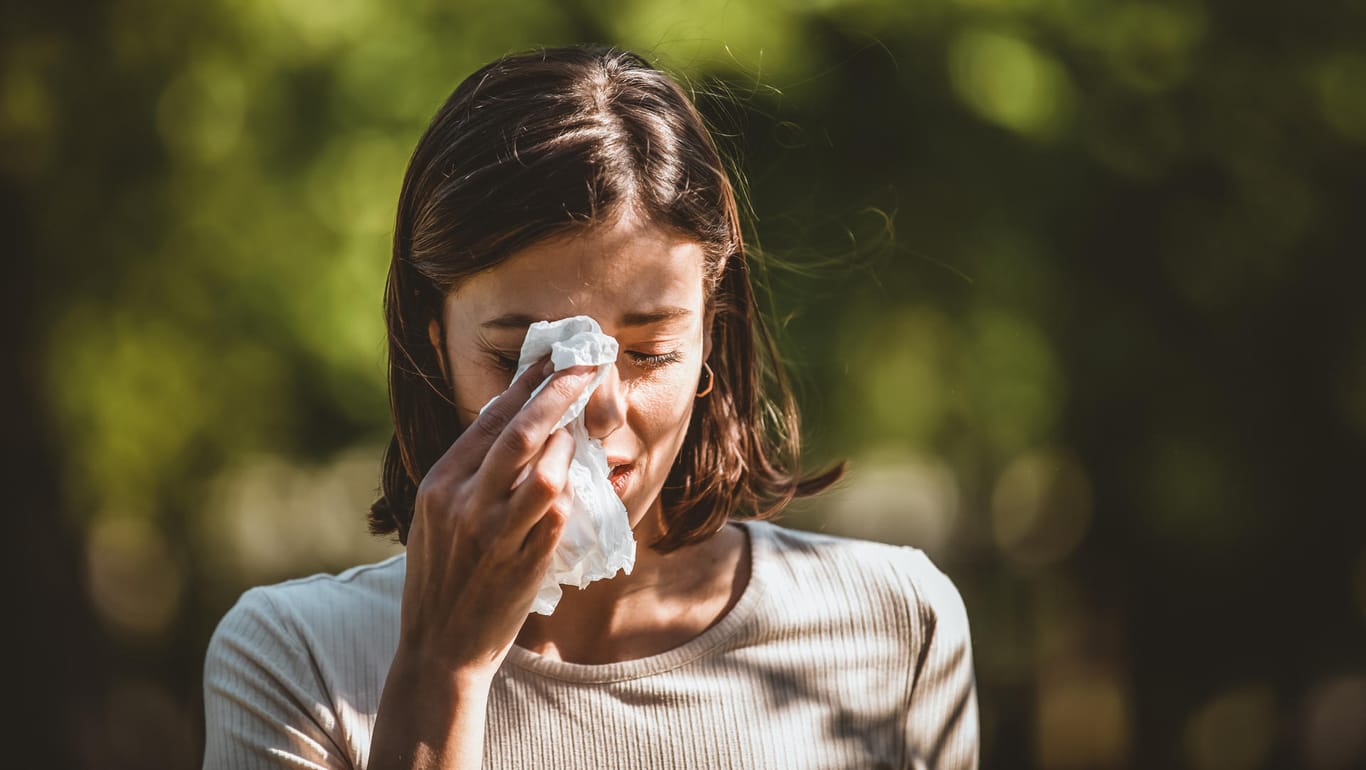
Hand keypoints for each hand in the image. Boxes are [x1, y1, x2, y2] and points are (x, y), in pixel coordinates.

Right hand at [400, 359, 595, 678]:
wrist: (440, 646)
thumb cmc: (442, 576)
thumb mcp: (437, 515)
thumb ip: (469, 472)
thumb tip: (513, 423)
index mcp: (439, 483)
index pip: (489, 418)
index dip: (527, 383)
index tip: (554, 356)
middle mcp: (463, 501)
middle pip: (521, 431)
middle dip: (559, 391)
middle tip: (587, 365)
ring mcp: (495, 531)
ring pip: (545, 469)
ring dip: (569, 444)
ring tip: (580, 431)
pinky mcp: (524, 559)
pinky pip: (558, 511)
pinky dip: (572, 489)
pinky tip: (578, 478)